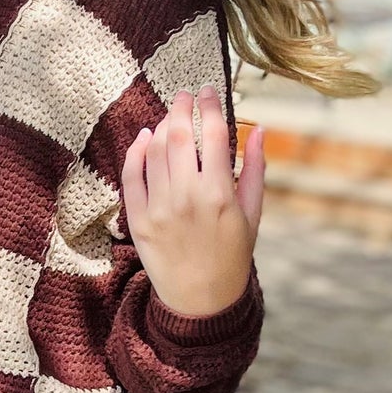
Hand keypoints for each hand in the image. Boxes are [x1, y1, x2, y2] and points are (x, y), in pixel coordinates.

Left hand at [121, 88, 264, 318]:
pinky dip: (136, 151)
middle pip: (180, 134)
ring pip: (155, 150)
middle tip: (184, 95)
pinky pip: (132, 176)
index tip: (208, 92)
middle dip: (182, 106)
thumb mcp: (252, 214)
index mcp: (220, 194)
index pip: (214, 133)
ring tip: (170, 116)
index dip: (210, 105)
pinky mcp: (139, 220)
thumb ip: (255, 169)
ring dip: (162, 125)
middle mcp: (187, 197)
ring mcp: (159, 208)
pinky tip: (145, 138)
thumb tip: (259, 128)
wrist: (200, 300)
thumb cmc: (231, 255)